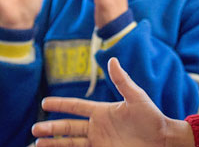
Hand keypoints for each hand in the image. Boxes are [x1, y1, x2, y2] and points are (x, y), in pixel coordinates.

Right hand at [32, 58, 193, 146]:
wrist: (163, 140)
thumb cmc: (152, 117)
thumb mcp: (137, 97)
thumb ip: (122, 81)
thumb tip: (111, 59)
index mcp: (102, 111)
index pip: (76, 107)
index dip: (61, 104)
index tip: (45, 102)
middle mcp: (97, 127)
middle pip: (68, 127)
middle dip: (51, 128)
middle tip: (35, 129)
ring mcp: (99, 142)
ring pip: (70, 143)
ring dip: (54, 144)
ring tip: (36, 144)